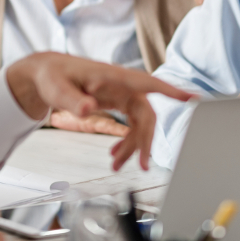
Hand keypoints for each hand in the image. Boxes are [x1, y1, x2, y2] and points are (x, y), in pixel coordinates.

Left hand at [6, 52, 190, 170]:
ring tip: (117, 165)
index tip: (193, 98)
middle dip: (146, 140)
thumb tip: (89, 108)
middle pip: (146, 113)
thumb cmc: (52, 76)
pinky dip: (125, 140)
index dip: (172, 92)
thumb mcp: (57, 90)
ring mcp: (120, 93)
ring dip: (133, 145)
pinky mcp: (116, 101)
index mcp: (112, 77)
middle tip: (141, 165)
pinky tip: (115, 154)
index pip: (147, 83)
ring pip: (139, 122)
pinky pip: (130, 123)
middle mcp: (122, 85)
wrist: (46, 74)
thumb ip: (74, 100)